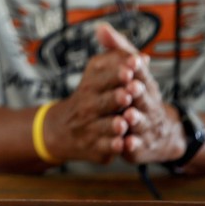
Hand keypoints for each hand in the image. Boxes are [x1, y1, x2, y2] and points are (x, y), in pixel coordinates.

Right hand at [43, 23, 145, 163]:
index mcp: (91, 86)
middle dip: (116, 98)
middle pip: (103, 101)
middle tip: (127, 94)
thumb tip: (142, 58)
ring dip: (113, 125)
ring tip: (122, 122)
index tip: (130, 69)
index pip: (102, 78)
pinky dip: (112, 147)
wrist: (61, 129)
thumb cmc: (87, 98)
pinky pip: (105, 147)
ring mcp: (90, 128)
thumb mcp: (95, 75)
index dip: (117, 74)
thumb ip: (118, 64)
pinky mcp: (95, 147)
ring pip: (104, 126)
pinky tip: (121, 144)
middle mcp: (88, 106)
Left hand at [117, 60, 185, 163]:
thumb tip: (100, 27)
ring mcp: (146, 127)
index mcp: (146, 86)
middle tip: (130, 89)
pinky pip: (137, 147)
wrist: (161, 133)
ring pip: (141, 123)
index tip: (131, 64)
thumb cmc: (139, 95)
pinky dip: (133, 145)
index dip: (137, 71)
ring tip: (128, 115)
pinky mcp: (140, 147)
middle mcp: (149, 106)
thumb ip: (117, 50)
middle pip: (145, 99)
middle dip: (138, 94)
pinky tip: (127, 143)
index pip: (143, 76)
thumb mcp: (132, 71)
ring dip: (135, 119)